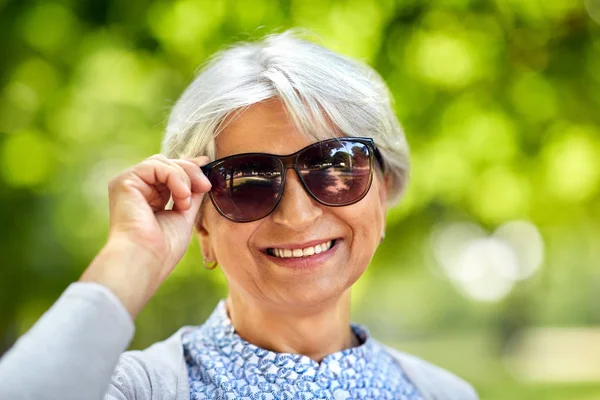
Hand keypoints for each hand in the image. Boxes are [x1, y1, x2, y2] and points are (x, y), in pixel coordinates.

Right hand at [80, 154, 211, 317]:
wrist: (146, 261)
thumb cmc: (164, 248)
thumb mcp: (185, 215)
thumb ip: (191, 194)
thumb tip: (202, 171)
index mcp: (149, 197)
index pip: (169, 172)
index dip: (189, 167)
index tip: (208, 166)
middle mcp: (137, 189)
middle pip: (167, 163)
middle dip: (191, 172)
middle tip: (206, 187)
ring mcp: (129, 184)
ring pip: (163, 162)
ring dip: (184, 178)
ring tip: (187, 202)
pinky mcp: (124, 181)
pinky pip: (155, 166)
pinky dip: (174, 178)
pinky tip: (181, 198)